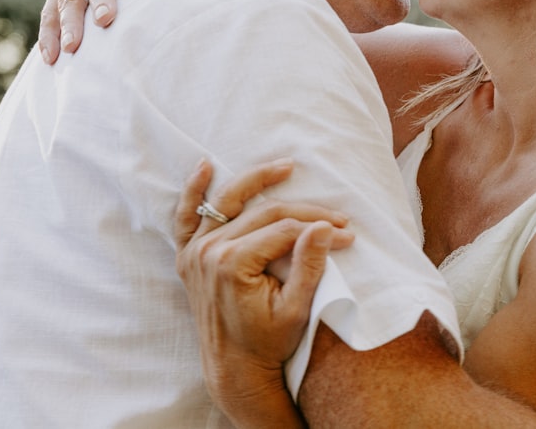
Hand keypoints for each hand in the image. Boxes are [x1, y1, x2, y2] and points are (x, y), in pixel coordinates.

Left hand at [175, 158, 352, 421]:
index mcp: (232, 264)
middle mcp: (208, 252)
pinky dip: (193, 191)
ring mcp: (195, 253)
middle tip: (338, 217)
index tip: (347, 234)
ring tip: (286, 166)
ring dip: (257, 180)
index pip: (285, 229)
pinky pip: (187, 218)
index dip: (320, 229)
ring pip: (229, 202)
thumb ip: (309, 265)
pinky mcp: (189, 257)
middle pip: (265, 213)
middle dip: (306, 213)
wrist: (236, 369)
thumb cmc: (269, 342)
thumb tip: (324, 227)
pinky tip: (204, 166)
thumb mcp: (297, 309)